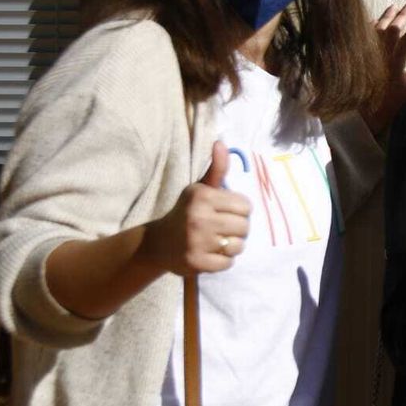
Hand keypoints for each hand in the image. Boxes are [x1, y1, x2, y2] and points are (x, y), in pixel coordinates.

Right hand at [140, 141, 251, 274]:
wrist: (158, 243)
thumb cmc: (187, 212)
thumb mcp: (199, 189)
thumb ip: (216, 169)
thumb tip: (221, 142)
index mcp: (202, 197)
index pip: (246, 206)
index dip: (240, 211)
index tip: (226, 212)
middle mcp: (199, 218)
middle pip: (245, 227)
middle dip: (237, 229)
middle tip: (222, 229)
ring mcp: (197, 242)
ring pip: (239, 246)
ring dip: (232, 246)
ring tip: (217, 241)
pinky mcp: (196, 262)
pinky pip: (228, 263)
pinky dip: (223, 260)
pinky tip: (210, 253)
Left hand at [365, 2, 405, 133]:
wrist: (363, 116)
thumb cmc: (389, 106)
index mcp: (395, 64)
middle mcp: (380, 56)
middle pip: (392, 29)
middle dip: (403, 15)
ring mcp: (368, 55)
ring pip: (376, 29)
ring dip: (386, 16)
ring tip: (395, 5)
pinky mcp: (358, 57)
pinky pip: (362, 36)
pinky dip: (368, 25)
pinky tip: (372, 19)